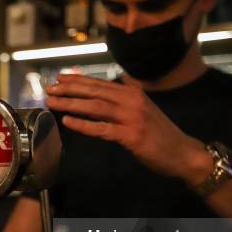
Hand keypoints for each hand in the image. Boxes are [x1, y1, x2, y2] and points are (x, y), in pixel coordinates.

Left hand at [45, 74, 212, 186]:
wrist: (183, 153)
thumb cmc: (159, 135)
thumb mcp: (141, 112)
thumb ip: (122, 103)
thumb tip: (98, 96)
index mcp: (133, 93)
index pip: (100, 84)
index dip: (77, 80)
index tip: (58, 78)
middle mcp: (132, 101)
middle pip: (94, 92)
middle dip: (69, 89)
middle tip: (48, 89)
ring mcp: (132, 117)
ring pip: (95, 107)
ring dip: (71, 104)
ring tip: (52, 102)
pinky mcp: (131, 136)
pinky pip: (102, 129)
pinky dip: (83, 125)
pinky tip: (68, 122)